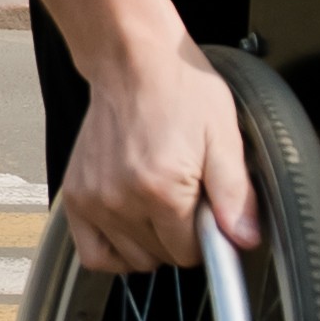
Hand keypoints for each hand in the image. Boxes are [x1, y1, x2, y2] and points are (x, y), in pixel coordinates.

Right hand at [58, 33, 258, 275]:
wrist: (132, 60)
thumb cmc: (179, 89)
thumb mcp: (223, 135)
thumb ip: (235, 194)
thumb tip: (245, 239)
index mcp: (161, 189)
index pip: (190, 251)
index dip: (205, 233)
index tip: (206, 208)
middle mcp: (121, 200)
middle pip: (161, 257)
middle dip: (179, 236)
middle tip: (185, 197)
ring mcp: (94, 200)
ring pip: (131, 260)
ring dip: (149, 243)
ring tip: (158, 204)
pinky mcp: (75, 197)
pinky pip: (94, 254)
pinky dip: (113, 252)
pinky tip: (130, 229)